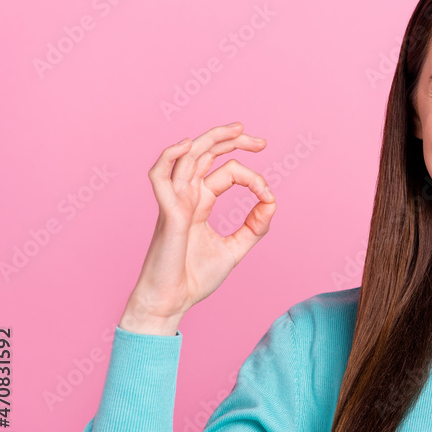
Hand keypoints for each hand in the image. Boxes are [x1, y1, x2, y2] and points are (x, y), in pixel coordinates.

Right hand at [120, 122, 276, 334]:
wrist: (173, 302)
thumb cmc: (195, 278)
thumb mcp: (235, 249)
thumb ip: (255, 226)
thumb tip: (272, 202)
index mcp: (200, 202)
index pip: (227, 173)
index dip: (253, 179)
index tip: (268, 198)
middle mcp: (186, 196)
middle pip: (206, 154)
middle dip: (233, 141)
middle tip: (261, 141)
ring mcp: (174, 202)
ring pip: (187, 156)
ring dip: (211, 138)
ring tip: (238, 129)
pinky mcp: (167, 213)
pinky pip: (160, 177)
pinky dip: (170, 156)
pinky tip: (187, 144)